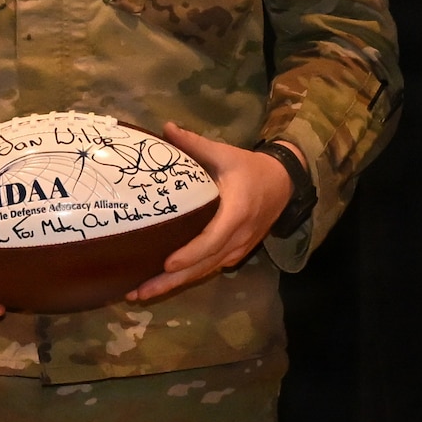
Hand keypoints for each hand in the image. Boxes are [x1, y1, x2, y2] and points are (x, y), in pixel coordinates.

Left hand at [125, 125, 297, 304]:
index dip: (190, 254)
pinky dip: (189, 277)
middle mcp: (238, 237)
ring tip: (143, 293)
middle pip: (203, 265)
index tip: (167, 263)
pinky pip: (211, 269)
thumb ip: (194, 143)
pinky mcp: (237, 254)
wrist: (283, 183)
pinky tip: (165, 283)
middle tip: (138, 293)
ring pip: (205, 271)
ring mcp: (238, 249)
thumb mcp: (224, 153)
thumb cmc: (250, 168)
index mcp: (235, 212)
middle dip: (171, 281)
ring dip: (175, 285)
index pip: (212, 239)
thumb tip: (165, 128)